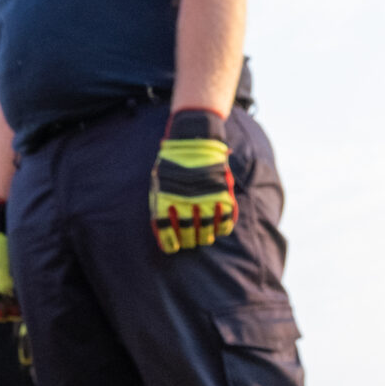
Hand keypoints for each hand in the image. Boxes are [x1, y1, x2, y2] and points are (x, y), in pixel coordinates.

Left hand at [151, 107, 236, 254]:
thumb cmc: (172, 161)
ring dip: (205, 237)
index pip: (165, 229)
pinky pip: (225, 217)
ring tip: (204, 238)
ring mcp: (203, 197)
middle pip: (188, 232)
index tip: (172, 248)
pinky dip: (224, 227)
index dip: (169, 242)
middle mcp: (183, 200)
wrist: (193, 137)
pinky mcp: (221, 191)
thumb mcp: (158, 181)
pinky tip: (220, 229)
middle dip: (189, 241)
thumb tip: (161, 228)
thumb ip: (160, 203)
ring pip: (207, 229)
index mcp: (164, 198)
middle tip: (190, 242)